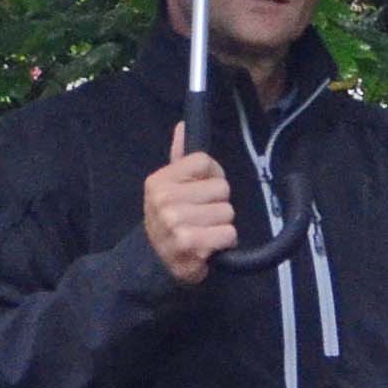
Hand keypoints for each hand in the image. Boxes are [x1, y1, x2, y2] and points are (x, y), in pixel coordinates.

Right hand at [145, 123, 238, 283]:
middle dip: (218, 204)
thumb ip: (179, 157)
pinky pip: (229, 233)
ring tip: (203, 231)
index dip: (212, 177)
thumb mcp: (170, 187)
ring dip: (222, 225)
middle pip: (222, 189)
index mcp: (159, 180)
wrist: (158, 261)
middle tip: (201, 217)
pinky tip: (207, 245)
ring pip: (228, 212)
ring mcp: (175, 222)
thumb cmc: (171, 220)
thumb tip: (183, 126)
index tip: (202, 191)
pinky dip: (224, 241)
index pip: (205, 162)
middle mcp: (164, 199)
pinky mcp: (190, 244)